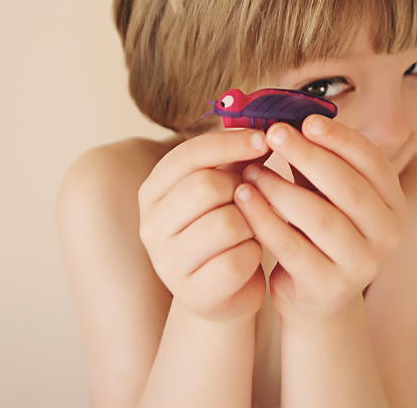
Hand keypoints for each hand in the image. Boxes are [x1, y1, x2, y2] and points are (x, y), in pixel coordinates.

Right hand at [138, 130, 269, 321]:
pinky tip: (251, 256)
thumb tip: (266, 123)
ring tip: (253, 228)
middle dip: (243, 188)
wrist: (224, 293)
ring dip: (253, 223)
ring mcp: (167, 263)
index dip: (229, 143)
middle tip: (258, 197)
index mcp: (152, 192)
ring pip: (227, 223)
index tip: (263, 139)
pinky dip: (254, 254)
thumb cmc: (227, 232)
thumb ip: (235, 158)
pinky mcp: (193, 294)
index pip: (187, 155)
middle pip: (206, 186)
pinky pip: (238, 261)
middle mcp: (150, 226)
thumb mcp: (224, 190)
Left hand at [233, 115, 405, 319]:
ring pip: (321, 218)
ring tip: (250, 170)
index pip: (373, 161)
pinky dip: (265, 220)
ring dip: (281, 188)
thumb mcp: (324, 190)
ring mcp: (362, 265)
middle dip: (309, 156)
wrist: (314, 291)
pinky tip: (243, 200)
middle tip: (274, 135)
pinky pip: (293, 248)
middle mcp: (388, 234)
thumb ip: (315, 156)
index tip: (306, 121)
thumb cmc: (317, 228)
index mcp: (393, 202)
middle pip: (349, 187)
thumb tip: (284, 110)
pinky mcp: (329, 288)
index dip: (340, 139)